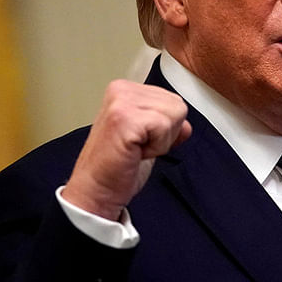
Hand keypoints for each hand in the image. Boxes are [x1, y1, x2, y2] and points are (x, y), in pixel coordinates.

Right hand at [62, 80, 191, 220]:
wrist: (95, 191)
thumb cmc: (115, 168)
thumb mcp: (147, 139)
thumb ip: (165, 124)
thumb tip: (186, 125)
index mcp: (125, 90)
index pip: (173, 100)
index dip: (166, 129)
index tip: (141, 140)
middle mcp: (121, 90)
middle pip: (177, 106)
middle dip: (165, 134)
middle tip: (138, 147)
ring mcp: (121, 102)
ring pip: (175, 115)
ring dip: (160, 141)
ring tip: (135, 149)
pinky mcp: (124, 117)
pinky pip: (164, 127)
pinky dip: (156, 147)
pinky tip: (135, 152)